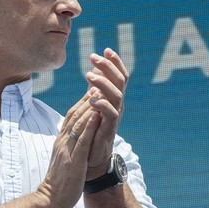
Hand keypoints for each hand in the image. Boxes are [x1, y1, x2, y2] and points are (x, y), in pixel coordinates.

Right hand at [39, 92, 100, 207]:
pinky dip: (89, 126)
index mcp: (61, 141)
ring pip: (78, 124)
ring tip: (99, 92)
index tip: (92, 89)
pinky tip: (97, 115)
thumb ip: (68, 146)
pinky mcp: (73, 160)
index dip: (82, 102)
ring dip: (89, 107)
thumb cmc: (58, 182)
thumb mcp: (63, 159)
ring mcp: (67, 150)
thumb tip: (75, 136)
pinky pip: (82, 140)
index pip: (71, 117)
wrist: (50, 199)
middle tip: (97, 83)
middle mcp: (63, 142)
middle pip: (74, 115)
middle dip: (87, 99)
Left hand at [84, 48, 128, 178]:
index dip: (114, 62)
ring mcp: (115, 117)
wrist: (91, 158)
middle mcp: (117, 106)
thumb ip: (94, 90)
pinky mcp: (109, 129)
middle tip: (93, 57)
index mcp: (113, 99)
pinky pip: (110, 114)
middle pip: (120, 81)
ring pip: (116, 95)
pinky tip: (91, 98)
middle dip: (108, 67)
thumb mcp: (92, 106)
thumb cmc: (90, 131)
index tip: (105, 49)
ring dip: (103, 83)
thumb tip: (93, 72)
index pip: (119, 76)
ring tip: (88, 75)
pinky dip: (102, 104)